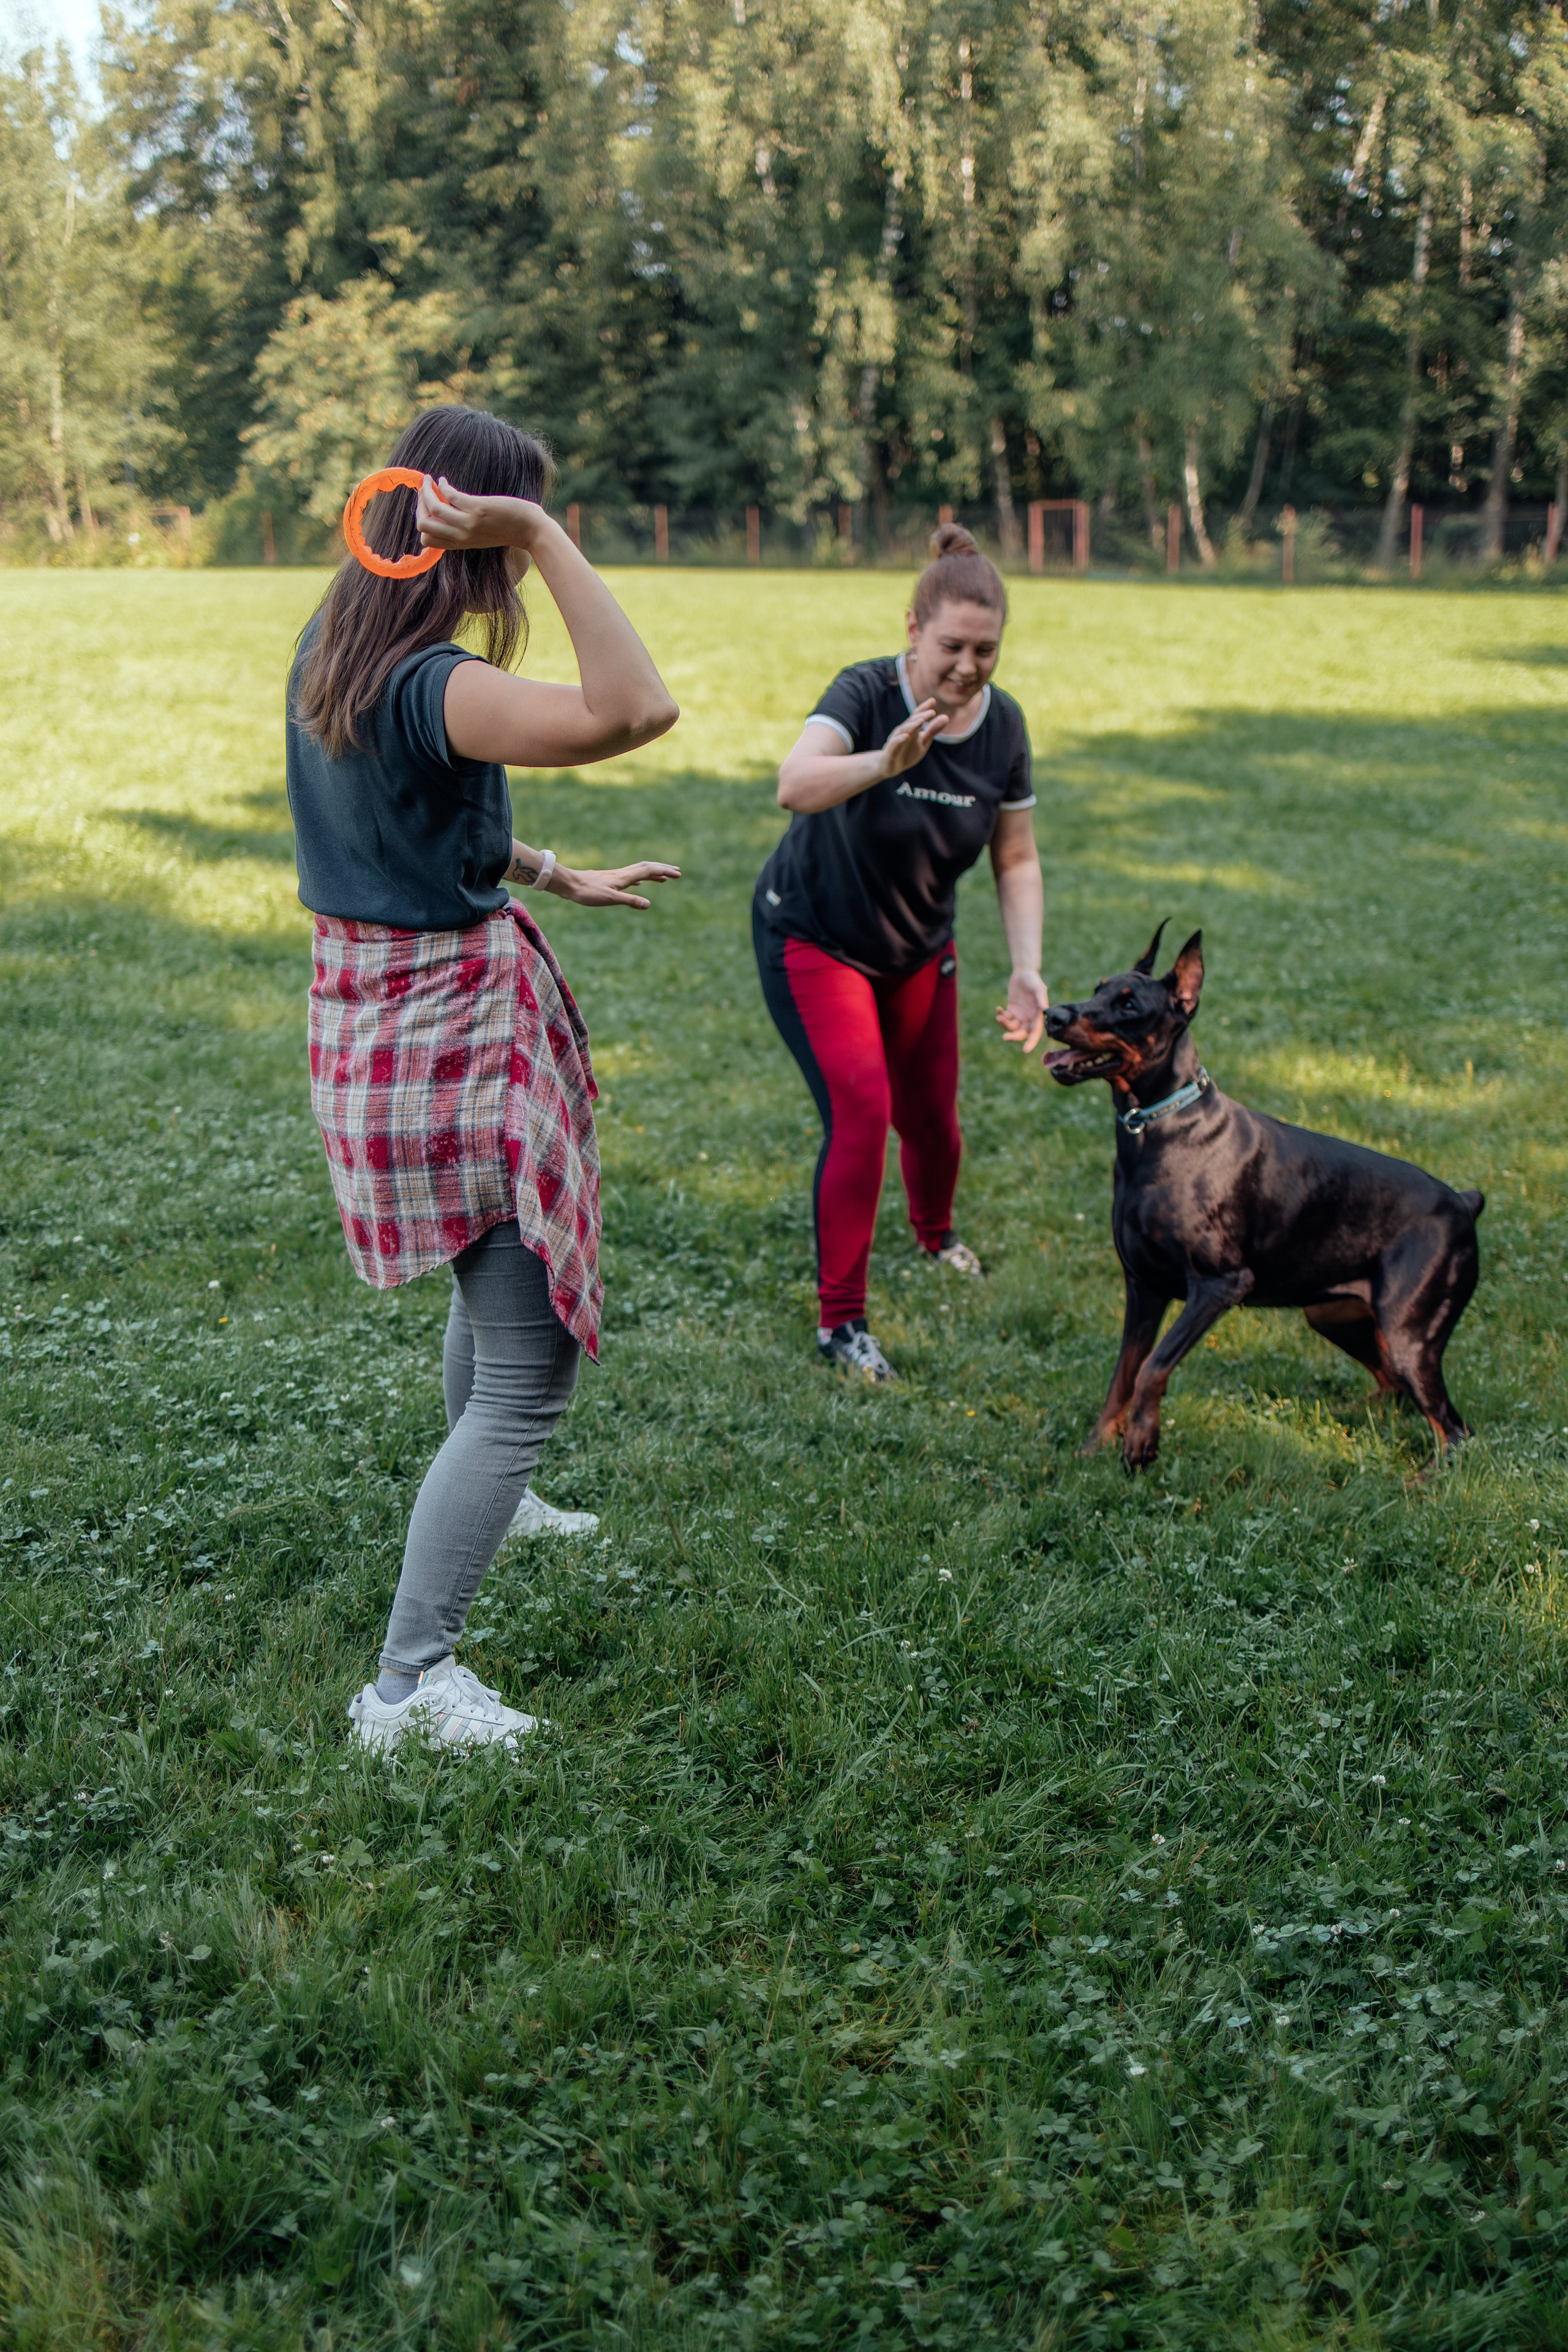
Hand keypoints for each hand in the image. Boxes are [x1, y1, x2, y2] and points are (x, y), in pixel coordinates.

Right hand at [416, 474, 549, 553]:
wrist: (532, 531)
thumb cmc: (509, 530)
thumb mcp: (481, 536)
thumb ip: (465, 531)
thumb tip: (448, 514)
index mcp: (460, 543)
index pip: (426, 540)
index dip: (421, 521)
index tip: (426, 506)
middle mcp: (461, 536)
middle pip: (423, 525)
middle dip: (419, 505)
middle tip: (424, 490)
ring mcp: (468, 524)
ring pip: (432, 509)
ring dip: (425, 491)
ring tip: (428, 480)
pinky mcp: (477, 510)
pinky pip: (449, 496)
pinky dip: (442, 485)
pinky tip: (444, 480)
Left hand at [548, 860, 681, 910]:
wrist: (567, 884)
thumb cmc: (586, 892)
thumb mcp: (609, 899)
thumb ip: (629, 901)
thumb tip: (649, 904)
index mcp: (624, 878)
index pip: (649, 871)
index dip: (664, 872)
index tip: (678, 874)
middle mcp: (621, 874)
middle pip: (646, 867)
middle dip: (662, 869)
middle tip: (677, 871)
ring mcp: (615, 876)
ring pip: (638, 871)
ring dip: (653, 872)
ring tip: (663, 877)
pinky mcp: (608, 880)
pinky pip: (629, 876)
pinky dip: (640, 878)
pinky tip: (638, 883)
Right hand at [878, 698, 948, 778]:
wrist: (890, 768)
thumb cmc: (907, 753)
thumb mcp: (923, 742)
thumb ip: (932, 730)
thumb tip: (946, 717)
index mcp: (911, 729)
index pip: (917, 715)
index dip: (924, 708)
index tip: (932, 701)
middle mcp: (903, 731)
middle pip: (912, 721)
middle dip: (921, 716)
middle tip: (932, 712)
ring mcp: (896, 740)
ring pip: (903, 730)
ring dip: (912, 725)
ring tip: (921, 721)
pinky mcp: (890, 751)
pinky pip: (895, 744)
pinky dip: (900, 739)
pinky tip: (907, 736)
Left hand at [996, 970, 1048, 1052]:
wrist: (1024, 972)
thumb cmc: (1033, 979)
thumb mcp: (1039, 987)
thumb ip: (1041, 997)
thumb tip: (1045, 1008)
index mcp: (1037, 1015)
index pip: (1035, 1032)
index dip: (1031, 1042)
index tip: (1025, 1050)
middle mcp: (1029, 1018)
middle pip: (1022, 1033)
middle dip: (1014, 1037)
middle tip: (1005, 1037)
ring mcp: (1019, 1015)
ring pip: (1011, 1027)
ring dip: (1004, 1024)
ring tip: (999, 1016)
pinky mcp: (1011, 1010)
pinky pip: (1005, 1018)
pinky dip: (1000, 1015)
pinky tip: (998, 1008)